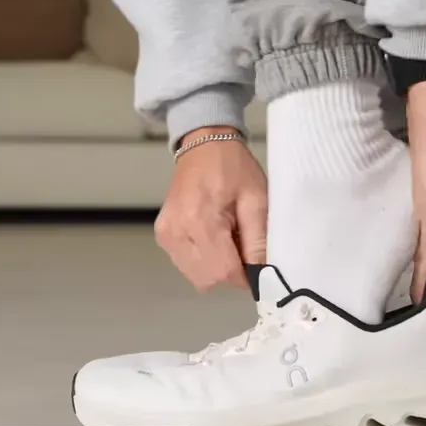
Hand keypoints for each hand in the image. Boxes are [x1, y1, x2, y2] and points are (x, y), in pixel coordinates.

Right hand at [155, 126, 267, 291]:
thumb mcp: (257, 200)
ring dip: (217, 268)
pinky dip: (204, 261)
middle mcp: (176, 232)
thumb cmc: (234, 169)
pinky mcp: (163, 237)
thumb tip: (262, 276)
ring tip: (227, 239)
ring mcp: (166, 236)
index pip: (224, 272)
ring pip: (198, 277)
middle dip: (231, 272)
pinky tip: (212, 239)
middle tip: (242, 245)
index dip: (245, 276)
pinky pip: (187, 266)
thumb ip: (259, 241)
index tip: (257, 263)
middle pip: (209, 279)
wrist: (204, 146)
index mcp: (200, 221)